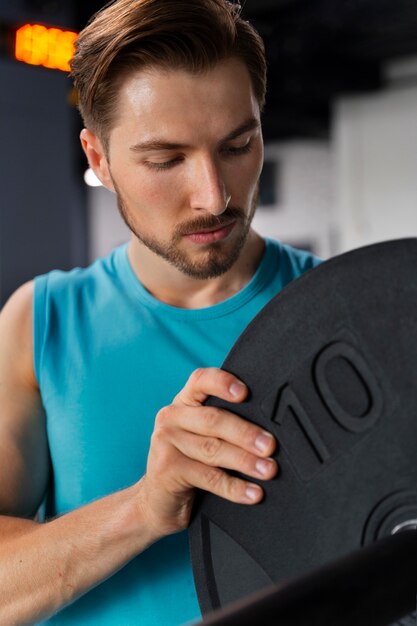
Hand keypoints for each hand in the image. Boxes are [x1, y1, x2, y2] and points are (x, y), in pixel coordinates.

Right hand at [136, 367, 277, 538]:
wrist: (156, 501)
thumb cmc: (190, 462)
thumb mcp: (201, 436)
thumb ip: (224, 424)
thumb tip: (269, 431)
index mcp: (184, 401)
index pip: (201, 380)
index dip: (222, 382)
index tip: (245, 393)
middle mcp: (171, 417)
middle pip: (213, 420)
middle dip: (245, 433)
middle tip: (270, 445)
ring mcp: (166, 443)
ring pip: (213, 449)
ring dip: (245, 461)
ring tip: (269, 470)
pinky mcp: (166, 470)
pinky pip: (208, 478)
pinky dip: (234, 487)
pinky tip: (253, 493)